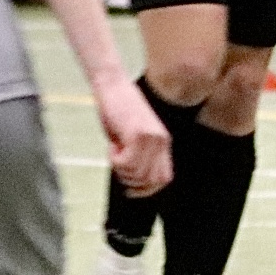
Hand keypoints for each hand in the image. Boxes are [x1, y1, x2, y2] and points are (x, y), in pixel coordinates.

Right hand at [96, 75, 172, 196]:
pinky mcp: (137, 133)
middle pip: (151, 181)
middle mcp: (161, 141)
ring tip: (114, 152)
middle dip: (131, 182)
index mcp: (163, 142)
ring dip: (121, 169)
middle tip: (117, 167)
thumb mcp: (132, 136)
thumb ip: (139, 155)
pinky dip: (115, 160)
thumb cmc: (118, 110)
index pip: (164, 179)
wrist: (112, 85)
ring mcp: (151, 137)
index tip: (129, 186)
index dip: (146, 189)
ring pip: (138, 174)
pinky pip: (127, 162)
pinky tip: (111, 145)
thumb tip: (133, 181)